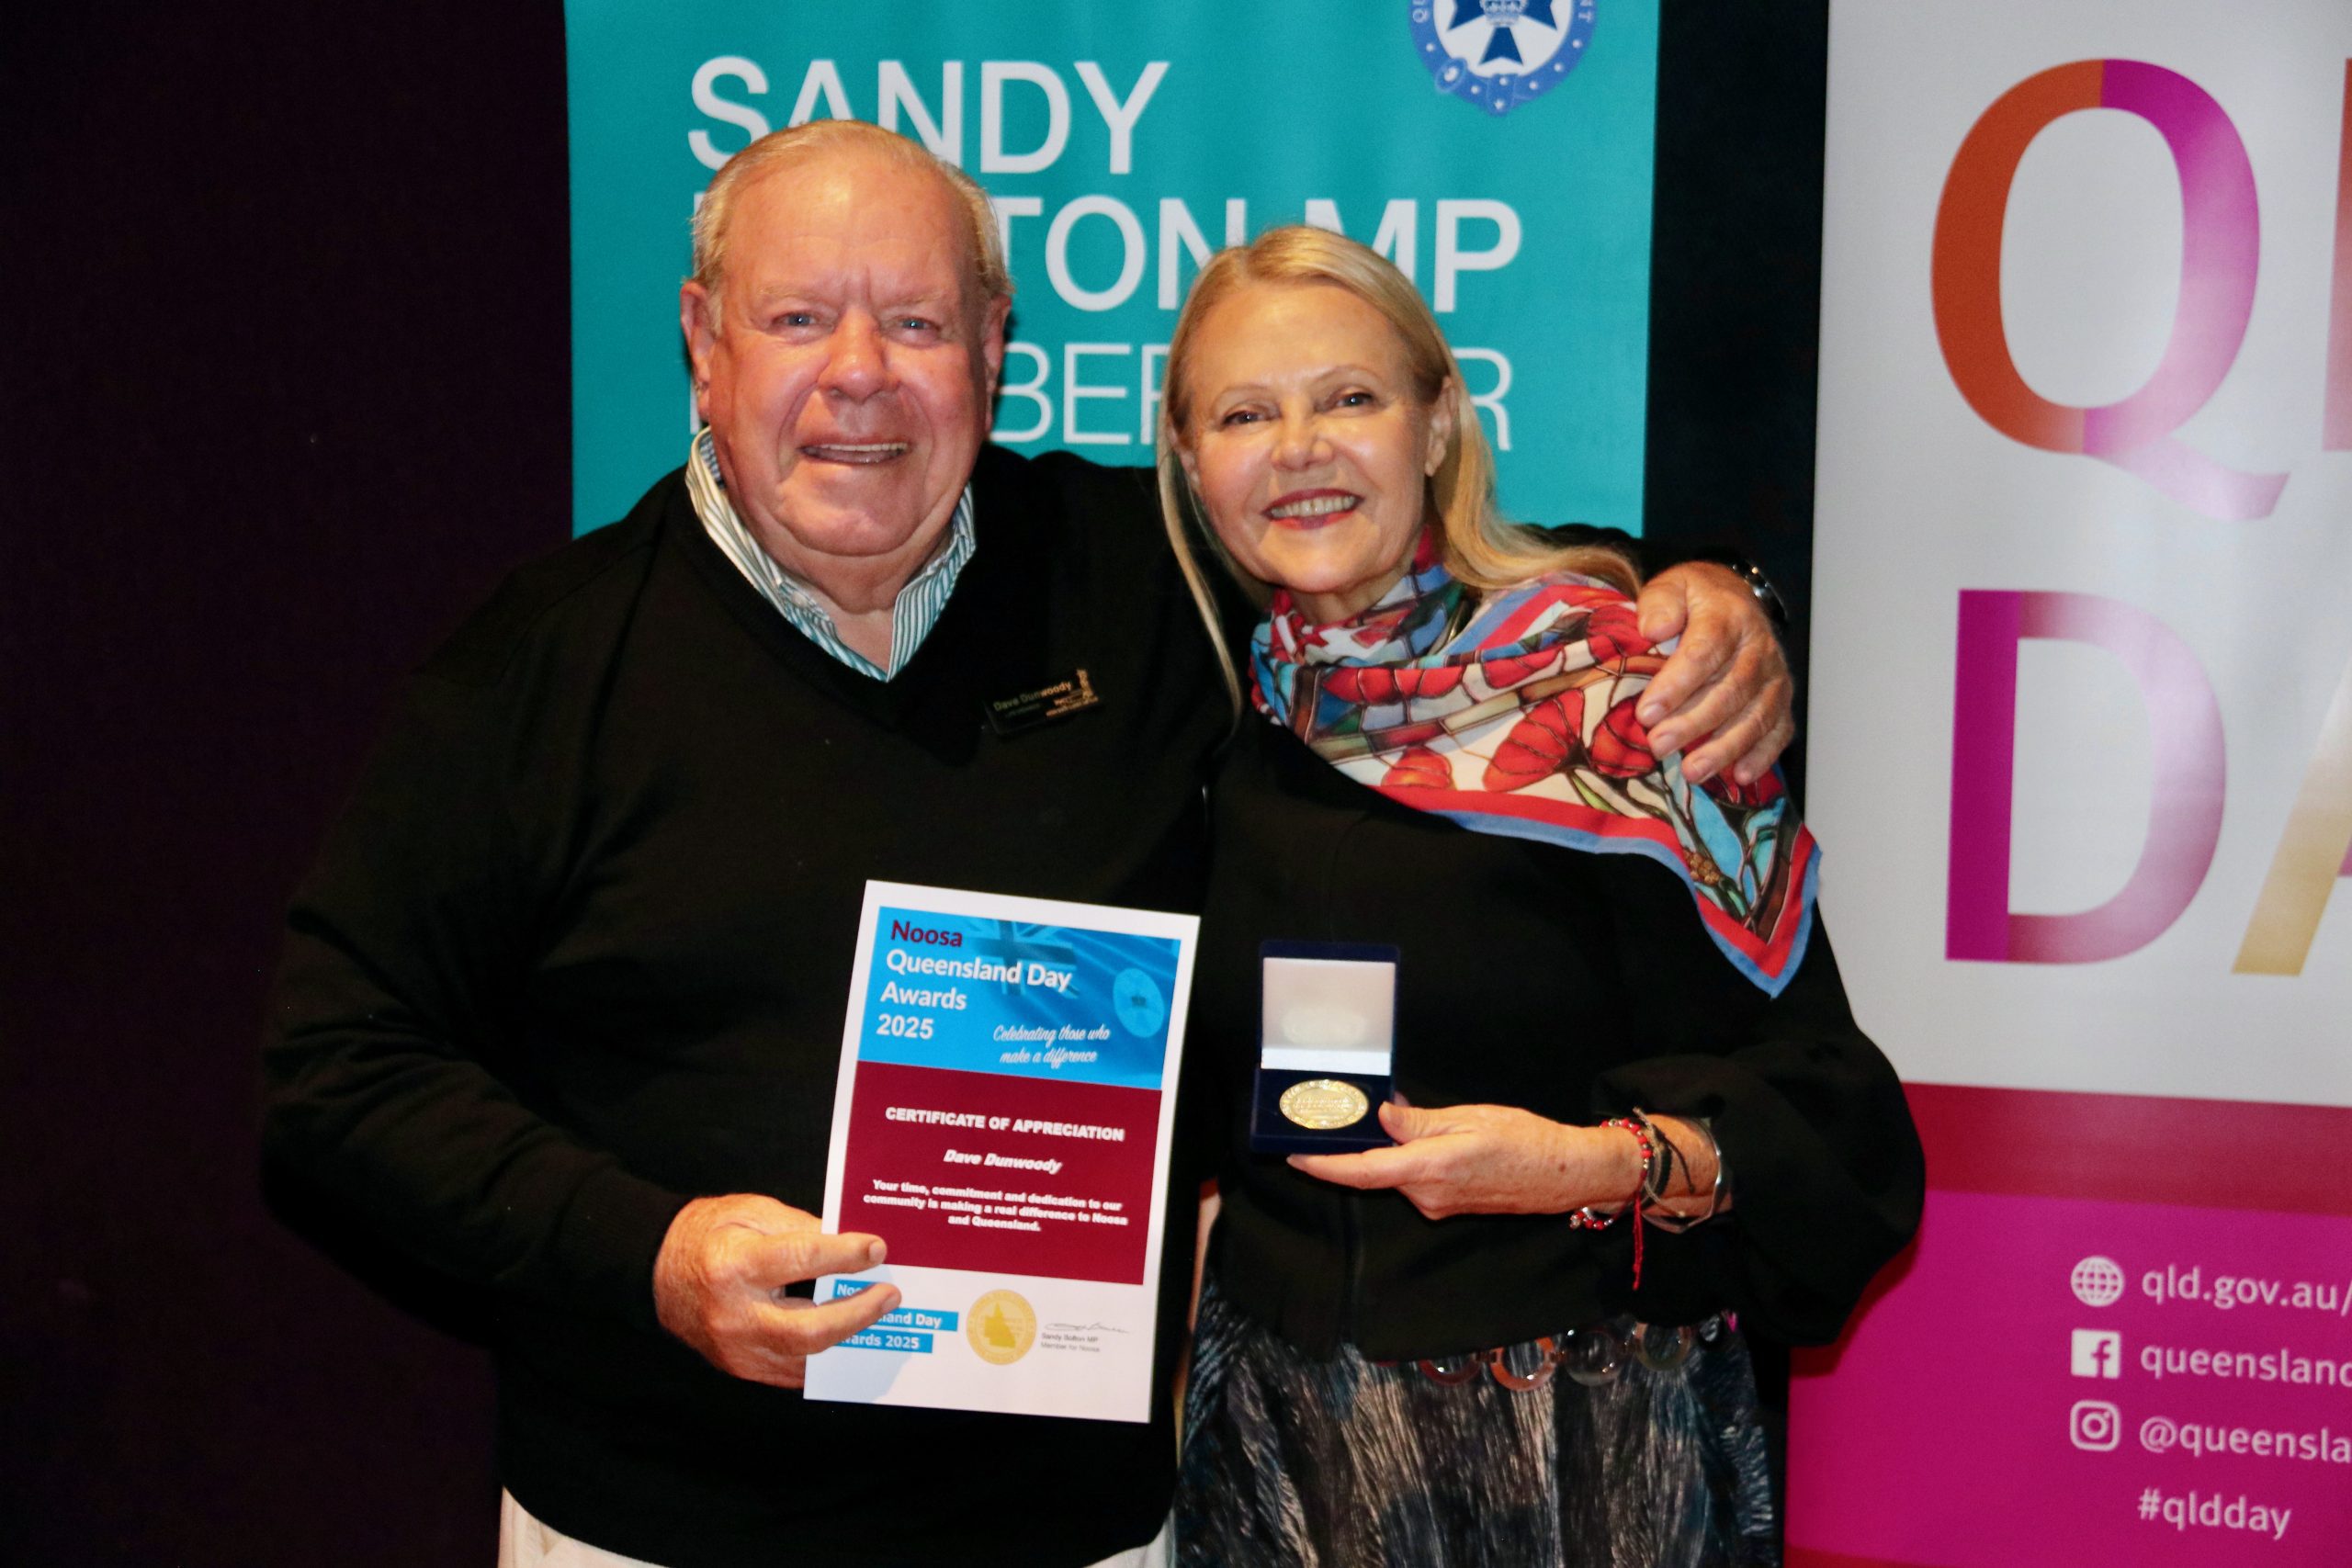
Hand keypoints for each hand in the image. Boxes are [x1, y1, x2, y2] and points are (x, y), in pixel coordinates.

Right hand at [652, 1193, 900, 1387]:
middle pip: (810, 1329)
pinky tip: (846, 1332)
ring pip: (806, 1355)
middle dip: (858, 1313)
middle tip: (888, 1294)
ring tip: (875, 1311)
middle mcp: (734, 1315)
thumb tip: (848, 1243)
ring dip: (848, 1334)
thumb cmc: (708, 1233)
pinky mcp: (740, 1366)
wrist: (658, 1272)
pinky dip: (823, 1351)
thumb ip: (801, 1227)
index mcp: (734, 1265)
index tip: (877, 1249)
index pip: (802, 1260)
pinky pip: (793, 1369)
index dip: (846, 1255)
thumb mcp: (752, 1211)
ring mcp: (736, 1349)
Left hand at [1286, 1102, 1640, 1221]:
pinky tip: (1414, 1137)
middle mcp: (1428, 1195)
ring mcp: (1437, 1205)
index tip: (1294, 1155)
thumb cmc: (1525, 1140)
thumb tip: (1380, 1116)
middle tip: (1331, 1119)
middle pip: (1374, 1172)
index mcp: (1430, 1168)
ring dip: (1383, 1152)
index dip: (1323, 1165)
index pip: (1362, 1171)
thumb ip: (1418, 1122)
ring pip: (1394, 1175)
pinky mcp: (1447, 1206)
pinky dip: (1404, 1160)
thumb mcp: (1469, 1118)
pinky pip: (1412, 1181)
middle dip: (1352, 1148)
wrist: (1564, 1173)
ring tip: (1382, 1117)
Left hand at [1631, 562, 1793, 785]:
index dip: (1675, 685)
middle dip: (1693, 723)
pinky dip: (1762, 755)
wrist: (1733, 599)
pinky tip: (1740, 776)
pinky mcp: (1781, 700)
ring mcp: (1774, 677)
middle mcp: (1759, 648)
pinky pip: (1779, 730)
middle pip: (1730, 690)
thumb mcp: (1672, 587)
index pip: (1704, 653)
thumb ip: (1659, 602)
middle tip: (1658, 745)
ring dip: (1724, 747)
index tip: (1646, 712)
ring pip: (1755, 716)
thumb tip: (1653, 629)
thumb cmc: (1694, 600)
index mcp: (1729, 617)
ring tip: (1691, 771)